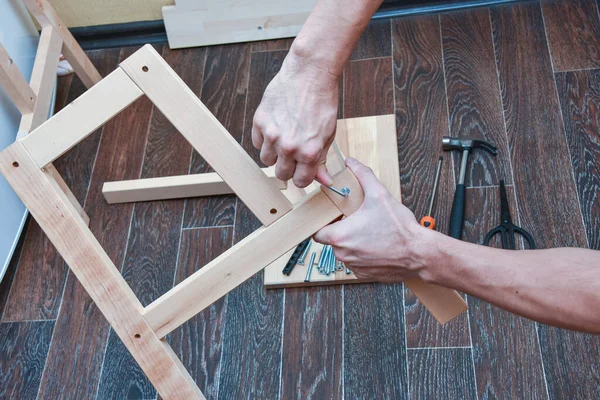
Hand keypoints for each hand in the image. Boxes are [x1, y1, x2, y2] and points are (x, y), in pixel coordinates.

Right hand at [252, 51, 337, 187]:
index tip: (303, 170)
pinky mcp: (260, 121)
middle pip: (281, 174)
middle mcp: (289, 147)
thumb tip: (324, 180)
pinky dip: (264, 139)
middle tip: (293, 154)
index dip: (303, 177)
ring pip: (266, 160)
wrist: (309, 75)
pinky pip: (257, 143)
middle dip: (288, 168)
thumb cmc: (322, 103)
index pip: (301, 181)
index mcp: (309, 152)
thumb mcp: (328, 135)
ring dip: (274, 154)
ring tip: (284, 139)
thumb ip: (321, 160)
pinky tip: (276, 127)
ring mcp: (272, 134)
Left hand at [313, 158, 434, 282]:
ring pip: (346, 252)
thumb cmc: (399, 229)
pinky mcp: (365, 275)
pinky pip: (358, 263)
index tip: (333, 218)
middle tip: (357, 221)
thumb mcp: (380, 195)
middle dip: (343, 231)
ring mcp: (354, 267)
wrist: (419, 254)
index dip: (323, 224)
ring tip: (371, 233)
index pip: (317, 232)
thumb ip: (363, 176)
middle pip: (333, 241)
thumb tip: (352, 163)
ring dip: (354, 243)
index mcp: (340, 236)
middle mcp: (343, 254)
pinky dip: (365, 255)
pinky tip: (378, 245)